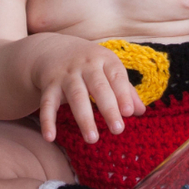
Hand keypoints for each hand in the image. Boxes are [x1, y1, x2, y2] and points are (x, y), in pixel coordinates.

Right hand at [31, 35, 145, 143]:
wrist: (54, 49)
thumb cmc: (90, 64)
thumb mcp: (108, 69)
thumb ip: (125, 89)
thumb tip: (140, 111)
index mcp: (104, 60)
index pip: (116, 77)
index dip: (123, 94)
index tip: (129, 113)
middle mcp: (86, 65)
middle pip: (98, 87)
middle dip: (108, 109)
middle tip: (118, 130)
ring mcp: (66, 74)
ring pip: (76, 96)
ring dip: (84, 118)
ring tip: (92, 139)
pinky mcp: (49, 85)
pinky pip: (47, 103)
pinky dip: (47, 120)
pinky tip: (50, 137)